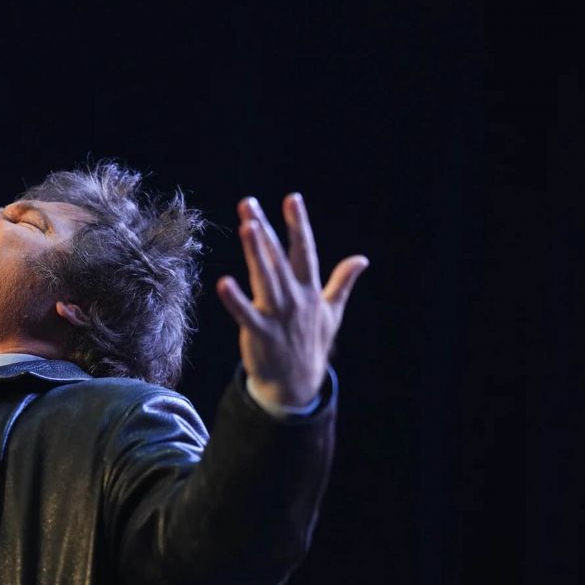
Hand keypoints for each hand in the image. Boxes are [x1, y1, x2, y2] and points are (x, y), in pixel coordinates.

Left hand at [216, 194, 367, 407]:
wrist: (297, 385)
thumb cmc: (312, 345)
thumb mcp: (333, 312)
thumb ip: (343, 283)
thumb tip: (362, 259)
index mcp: (310, 291)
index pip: (305, 251)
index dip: (298, 224)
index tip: (292, 198)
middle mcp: (295, 298)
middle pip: (278, 258)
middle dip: (264, 230)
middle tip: (248, 204)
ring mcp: (279, 315)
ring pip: (266, 278)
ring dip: (255, 252)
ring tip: (245, 226)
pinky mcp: (261, 333)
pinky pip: (246, 314)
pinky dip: (235, 300)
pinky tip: (223, 282)